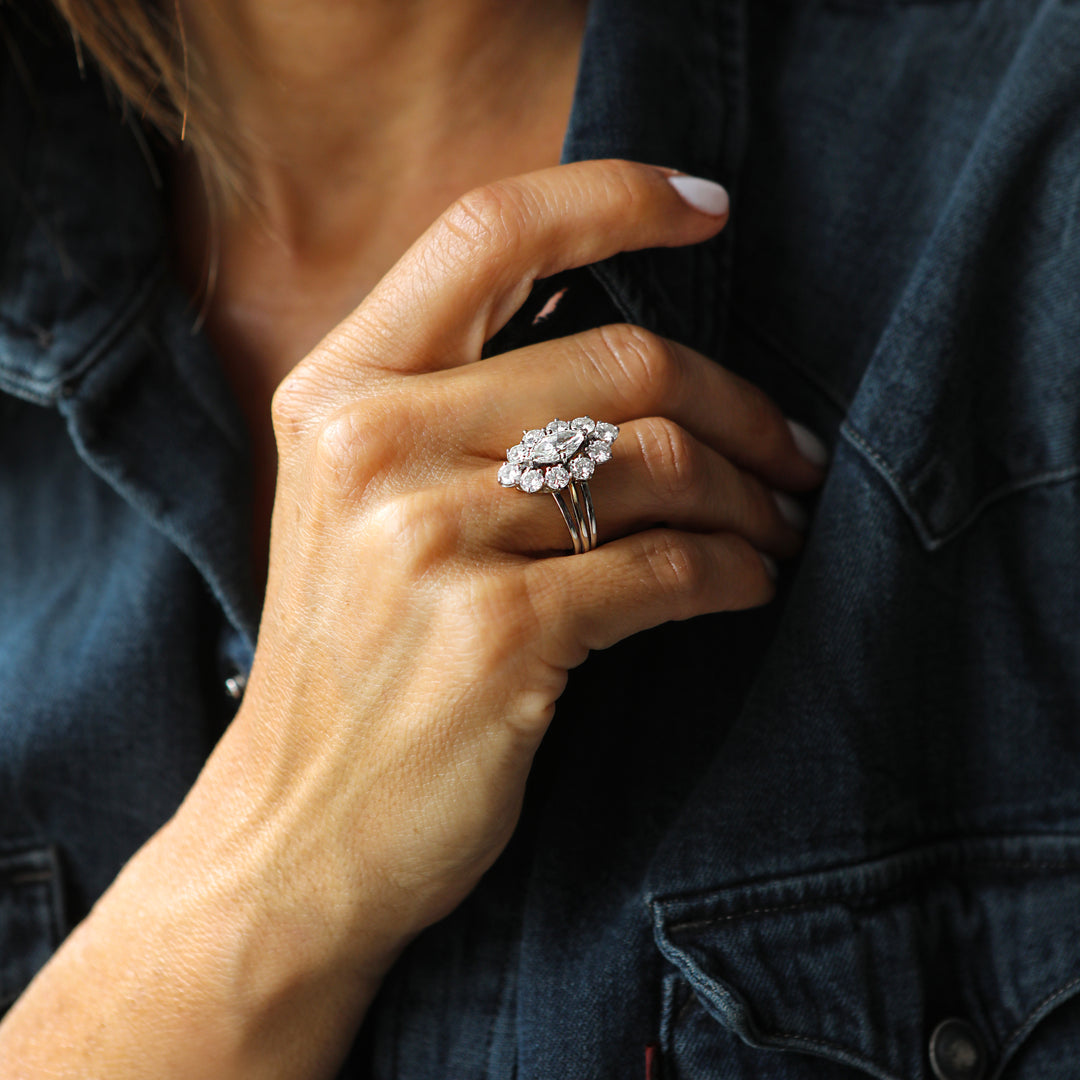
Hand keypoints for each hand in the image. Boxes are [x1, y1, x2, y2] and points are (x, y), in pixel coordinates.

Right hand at [0, 160, 825, 1079]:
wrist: (296, 832)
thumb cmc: (350, 665)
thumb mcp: (359, 510)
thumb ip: (459, 414)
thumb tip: (637, 361)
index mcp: (339, 390)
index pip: (487, 231)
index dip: (611, 199)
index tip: (709, 208)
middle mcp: (375, 444)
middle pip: (619, 357)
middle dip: (741, 402)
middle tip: (793, 449)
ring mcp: (433, 538)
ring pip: (661, 460)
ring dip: (753, 495)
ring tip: (782, 523)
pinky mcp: (501, 633)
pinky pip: (668, 566)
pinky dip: (736, 570)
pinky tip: (752, 583)